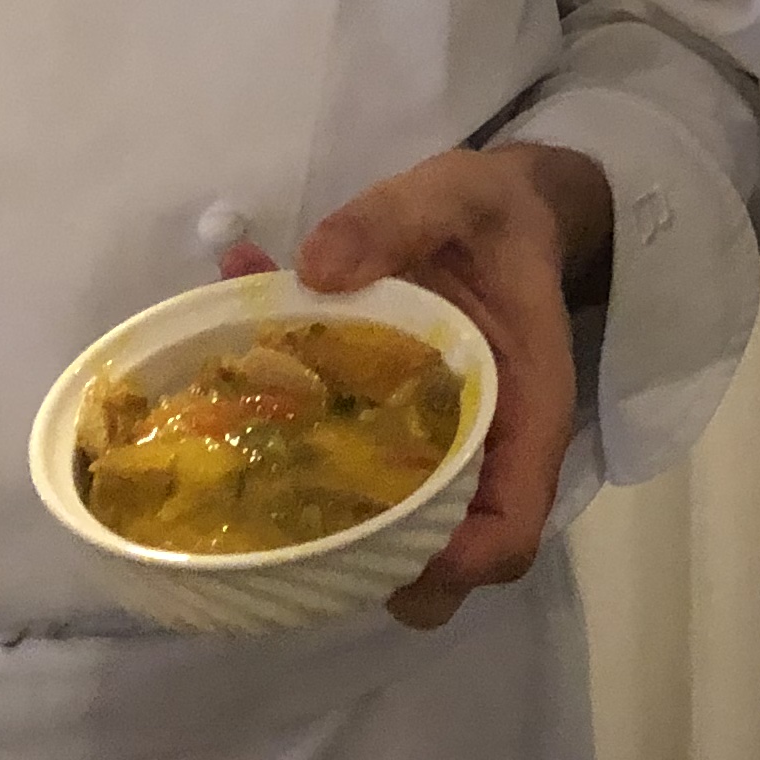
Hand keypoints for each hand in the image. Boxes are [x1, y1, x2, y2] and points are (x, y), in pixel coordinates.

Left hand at [220, 146, 613, 630]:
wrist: (502, 211)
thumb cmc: (494, 214)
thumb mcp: (457, 192)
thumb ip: (395, 217)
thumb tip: (316, 268)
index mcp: (526, 411)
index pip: (510, 530)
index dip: (453, 563)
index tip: (380, 552)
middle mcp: (488, 449)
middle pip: (450, 563)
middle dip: (376, 568)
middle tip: (291, 526)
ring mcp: (442, 449)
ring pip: (396, 535)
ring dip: (328, 521)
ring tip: (251, 467)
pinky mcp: (398, 432)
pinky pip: (354, 472)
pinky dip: (296, 452)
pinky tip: (233, 368)